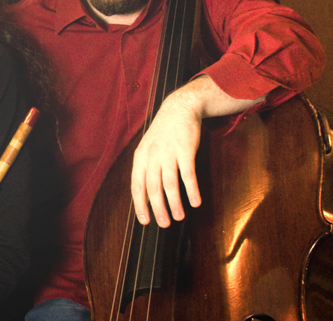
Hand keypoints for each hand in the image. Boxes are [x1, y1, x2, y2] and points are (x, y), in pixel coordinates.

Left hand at [130, 94, 201, 226]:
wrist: (179, 108)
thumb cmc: (163, 133)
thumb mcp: (148, 148)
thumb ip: (146, 169)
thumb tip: (146, 195)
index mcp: (140, 157)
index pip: (136, 185)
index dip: (140, 205)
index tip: (144, 221)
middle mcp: (152, 156)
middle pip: (152, 188)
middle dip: (158, 208)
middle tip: (164, 224)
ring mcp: (168, 152)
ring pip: (170, 183)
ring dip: (174, 203)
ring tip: (179, 217)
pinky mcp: (185, 150)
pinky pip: (188, 174)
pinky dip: (191, 189)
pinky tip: (196, 201)